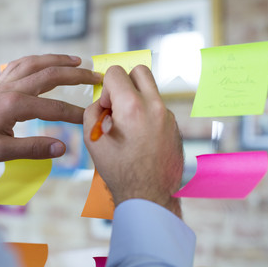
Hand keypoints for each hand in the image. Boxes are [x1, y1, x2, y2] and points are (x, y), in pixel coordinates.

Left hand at [0, 54, 101, 162]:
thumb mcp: (0, 152)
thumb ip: (33, 148)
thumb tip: (62, 148)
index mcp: (15, 105)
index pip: (55, 108)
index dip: (76, 114)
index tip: (92, 117)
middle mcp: (11, 88)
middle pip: (50, 75)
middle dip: (76, 75)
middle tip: (96, 76)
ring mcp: (3, 83)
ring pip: (35, 63)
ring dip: (58, 60)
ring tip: (76, 60)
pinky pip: (19, 64)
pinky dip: (35, 60)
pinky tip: (42, 62)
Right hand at [83, 65, 182, 217]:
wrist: (149, 195)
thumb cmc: (120, 171)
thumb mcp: (93, 141)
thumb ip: (92, 112)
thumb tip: (103, 103)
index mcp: (133, 107)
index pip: (116, 72)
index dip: (106, 89)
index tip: (106, 109)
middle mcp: (155, 106)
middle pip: (140, 71)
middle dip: (124, 82)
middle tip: (118, 105)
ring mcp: (168, 116)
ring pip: (150, 91)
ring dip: (137, 100)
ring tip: (128, 126)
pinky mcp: (175, 126)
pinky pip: (158, 108)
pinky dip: (147, 114)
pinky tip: (141, 138)